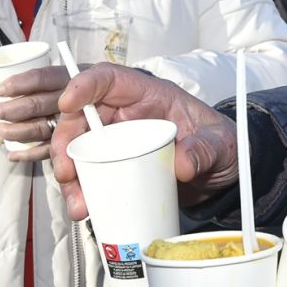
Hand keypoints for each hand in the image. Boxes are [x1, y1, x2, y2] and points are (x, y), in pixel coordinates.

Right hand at [0, 64, 236, 220]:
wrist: (220, 174)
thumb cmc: (218, 144)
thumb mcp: (219, 143)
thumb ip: (204, 149)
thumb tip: (184, 163)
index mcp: (147, 95)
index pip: (110, 79)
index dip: (85, 85)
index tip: (68, 102)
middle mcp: (125, 115)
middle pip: (82, 118)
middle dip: (66, 141)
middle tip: (66, 169)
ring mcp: (117, 143)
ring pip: (78, 150)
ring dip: (69, 174)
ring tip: (78, 201)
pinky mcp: (115, 169)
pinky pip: (88, 176)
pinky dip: (80, 193)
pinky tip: (83, 208)